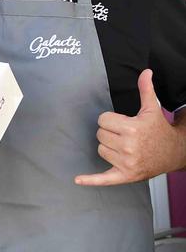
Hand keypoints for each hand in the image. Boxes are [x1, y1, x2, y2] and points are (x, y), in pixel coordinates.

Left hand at [76, 69, 185, 186]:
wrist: (173, 153)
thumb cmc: (159, 130)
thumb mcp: (152, 109)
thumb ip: (145, 89)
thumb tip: (145, 71)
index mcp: (132, 129)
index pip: (102, 120)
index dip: (110, 119)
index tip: (122, 122)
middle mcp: (129, 147)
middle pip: (100, 134)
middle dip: (109, 133)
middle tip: (125, 135)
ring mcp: (127, 164)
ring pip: (100, 150)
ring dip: (109, 147)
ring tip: (125, 146)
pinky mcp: (125, 176)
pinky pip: (103, 179)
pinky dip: (90, 180)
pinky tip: (77, 179)